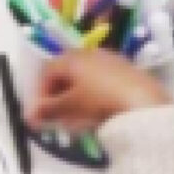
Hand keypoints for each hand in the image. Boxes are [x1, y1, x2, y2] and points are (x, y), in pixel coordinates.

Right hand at [27, 50, 173, 131]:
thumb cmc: (99, 100)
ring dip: (76, 100)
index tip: (39, 115)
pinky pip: (103, 84)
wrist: (145, 102)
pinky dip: (95, 98)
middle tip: (58, 118)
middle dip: (58, 98)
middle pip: (66, 76)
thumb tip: (29, 116)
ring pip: (85, 81)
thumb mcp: (69, 106)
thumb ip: (46, 110)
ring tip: (78, 120)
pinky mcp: (129, 72)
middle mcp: (90, 53)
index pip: (46, 73)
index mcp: (71, 57)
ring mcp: (111, 61)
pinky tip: (100, 115)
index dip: (38, 94)